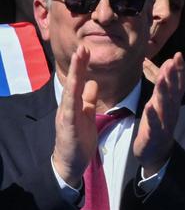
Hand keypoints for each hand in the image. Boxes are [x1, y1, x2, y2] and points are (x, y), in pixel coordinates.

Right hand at [52, 46, 98, 187]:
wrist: (70, 162)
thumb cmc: (78, 139)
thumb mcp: (87, 115)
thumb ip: (89, 99)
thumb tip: (93, 82)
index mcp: (74, 104)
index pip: (78, 81)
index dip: (81, 66)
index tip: (86, 50)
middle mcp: (68, 107)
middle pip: (72, 82)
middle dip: (77, 65)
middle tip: (82, 48)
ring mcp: (67, 117)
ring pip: (70, 93)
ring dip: (74, 76)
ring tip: (78, 61)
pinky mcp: (69, 128)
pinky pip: (71, 112)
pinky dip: (73, 100)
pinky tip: (75, 90)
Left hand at [133, 52, 184, 174]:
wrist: (155, 152)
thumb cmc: (157, 122)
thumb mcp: (159, 100)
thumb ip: (163, 81)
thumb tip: (168, 61)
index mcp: (173, 103)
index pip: (179, 84)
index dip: (180, 70)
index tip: (179, 55)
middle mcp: (172, 111)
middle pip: (173, 93)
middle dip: (173, 77)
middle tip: (173, 62)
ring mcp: (164, 123)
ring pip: (165, 106)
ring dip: (164, 93)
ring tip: (162, 79)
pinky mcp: (154, 135)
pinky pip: (154, 124)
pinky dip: (152, 116)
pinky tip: (149, 106)